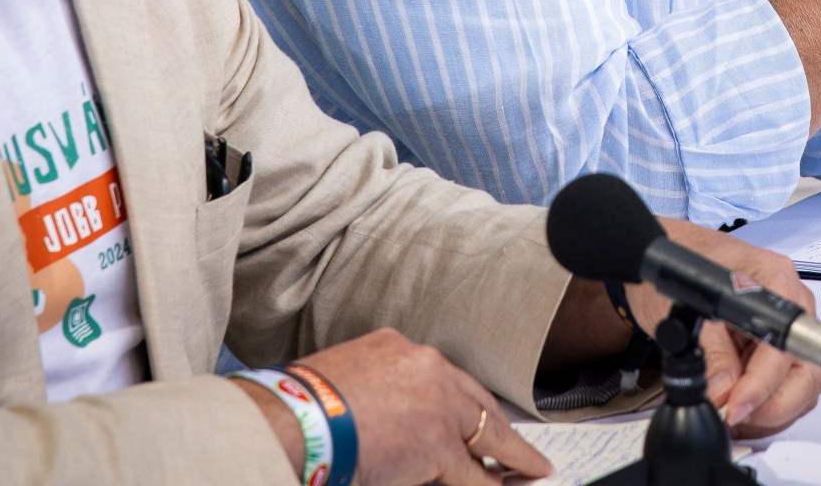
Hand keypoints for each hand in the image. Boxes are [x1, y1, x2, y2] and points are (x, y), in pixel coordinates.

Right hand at [241, 328, 549, 485]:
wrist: (289, 422)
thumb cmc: (297, 409)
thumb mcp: (341, 383)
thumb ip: (376, 395)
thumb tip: (390, 427)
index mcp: (397, 349)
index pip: (444, 379)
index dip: (465, 404)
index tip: (477, 416)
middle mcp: (425, 366)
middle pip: (476, 401)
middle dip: (498, 427)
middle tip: (520, 447)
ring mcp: (438, 402)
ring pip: (487, 434)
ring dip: (512, 458)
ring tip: (531, 470)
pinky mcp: (439, 442)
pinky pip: (473, 474)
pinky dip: (491, 485)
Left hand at [624, 221, 820, 437]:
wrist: (673, 250)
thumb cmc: (680, 260)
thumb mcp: (683, 304)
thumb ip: (710, 352)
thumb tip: (722, 392)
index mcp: (775, 280)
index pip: (784, 345)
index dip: (762, 384)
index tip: (736, 405)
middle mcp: (791, 303)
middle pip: (808, 373)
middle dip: (773, 406)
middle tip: (733, 415)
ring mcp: (787, 326)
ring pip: (802, 386)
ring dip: (769, 411)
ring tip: (731, 414)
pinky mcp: (776, 347)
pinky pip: (786, 387)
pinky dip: (765, 406)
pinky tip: (737, 407)